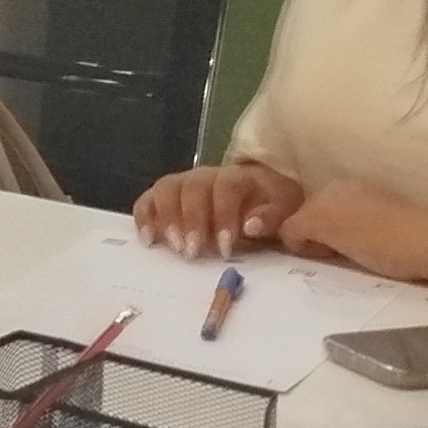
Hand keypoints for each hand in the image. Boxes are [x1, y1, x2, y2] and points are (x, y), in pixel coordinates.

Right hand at [131, 158, 302, 254]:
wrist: (259, 189)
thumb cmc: (269, 204)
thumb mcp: (283, 209)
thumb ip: (271, 217)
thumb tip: (250, 226)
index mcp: (236, 177)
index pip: (225, 189)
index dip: (223, 217)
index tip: (225, 248)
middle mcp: (205, 175)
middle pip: (189, 188)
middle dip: (189, 221)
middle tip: (192, 252)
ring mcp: (183, 183)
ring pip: (165, 190)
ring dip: (165, 219)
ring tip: (172, 247)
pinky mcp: (167, 195)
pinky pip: (148, 199)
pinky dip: (144, 218)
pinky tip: (148, 240)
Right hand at [278, 181, 427, 280]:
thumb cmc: (378, 244)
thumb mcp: (329, 241)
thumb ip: (299, 234)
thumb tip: (292, 238)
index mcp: (321, 193)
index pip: (290, 221)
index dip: (297, 244)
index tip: (313, 258)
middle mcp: (337, 186)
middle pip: (309, 213)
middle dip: (313, 233)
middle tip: (329, 255)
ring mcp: (361, 190)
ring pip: (331, 213)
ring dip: (332, 230)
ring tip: (349, 250)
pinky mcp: (381, 199)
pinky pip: (352, 213)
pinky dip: (350, 226)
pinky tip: (367, 241)